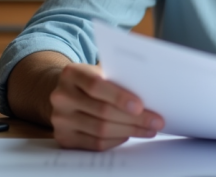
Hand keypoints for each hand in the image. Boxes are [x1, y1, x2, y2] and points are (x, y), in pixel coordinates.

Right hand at [49, 63, 164, 150]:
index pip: (96, 85)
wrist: (66, 93)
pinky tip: (129, 134)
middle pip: (102, 111)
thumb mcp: (100, 71)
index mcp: (71, 73)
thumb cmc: (92, 80)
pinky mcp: (63, 137)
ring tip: (148, 129)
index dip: (119, 97)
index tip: (141, 106)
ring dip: (129, 131)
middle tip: (156, 122)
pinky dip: (116, 140)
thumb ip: (118, 76)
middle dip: (134, 118)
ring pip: (100, 130)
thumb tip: (150, 87)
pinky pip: (95, 144)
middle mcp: (61, 96)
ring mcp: (60, 119)